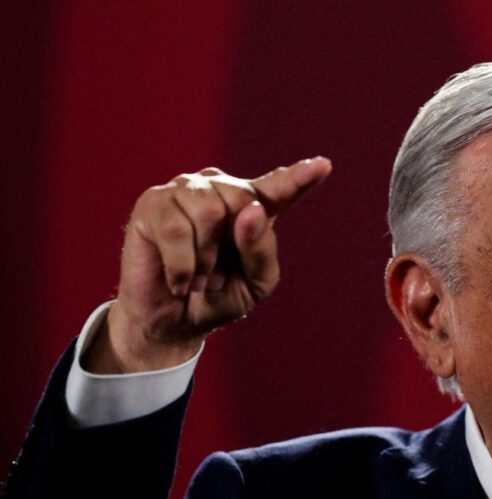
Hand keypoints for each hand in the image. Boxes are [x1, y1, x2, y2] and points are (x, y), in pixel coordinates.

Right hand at [85, 158, 331, 373]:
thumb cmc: (218, 297)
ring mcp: (184, 191)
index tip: (323, 165)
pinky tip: (178, 280)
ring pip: (209, 212)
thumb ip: (261, 249)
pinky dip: (182, 266)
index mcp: (253, 207)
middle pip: (242, 200)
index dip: (301, 177)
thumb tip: (250, 210)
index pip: (280, 188)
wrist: (172, 324)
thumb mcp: (256, 282)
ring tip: (197, 275)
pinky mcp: (153, 203)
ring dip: (205, 259)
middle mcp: (219, 189)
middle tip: (216, 273)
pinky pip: (175, 229)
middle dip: (230, 247)